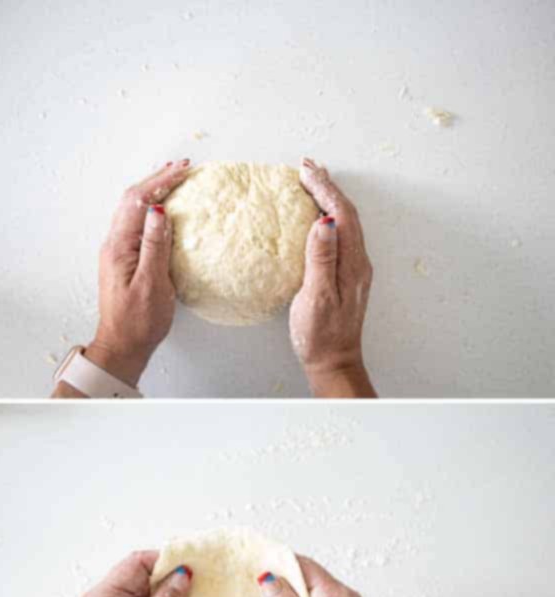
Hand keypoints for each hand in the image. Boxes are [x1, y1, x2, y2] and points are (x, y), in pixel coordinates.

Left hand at [76, 159, 192, 388]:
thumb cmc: (138, 322)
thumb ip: (155, 245)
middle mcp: (114, 245)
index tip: (183, 170)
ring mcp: (117, 252)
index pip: (137, 201)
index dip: (160, 182)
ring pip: (133, 210)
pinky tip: (164, 208)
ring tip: (174, 177)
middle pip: (132, 200)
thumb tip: (159, 210)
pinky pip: (137, 224)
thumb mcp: (151, 283)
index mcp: (119, 247)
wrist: (122, 347)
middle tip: (182, 167)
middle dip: (157, 180)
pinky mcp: (124, 260)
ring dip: (154, 191)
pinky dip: (151, 208)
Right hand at [289, 158, 375, 397]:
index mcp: (351, 262)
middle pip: (346, 212)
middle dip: (327, 186)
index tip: (305, 170)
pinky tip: (317, 217)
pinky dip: (329, 216)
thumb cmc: (321, 335)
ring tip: (312, 183)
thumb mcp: (317, 297)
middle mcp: (358, 261)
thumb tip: (322, 222)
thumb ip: (320, 258)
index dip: (324, 188)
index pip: (340, 214)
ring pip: (345, 222)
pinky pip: (340, 235)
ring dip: (329, 199)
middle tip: (307, 167)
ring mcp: (354, 268)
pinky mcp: (346, 275)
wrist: (334, 362)